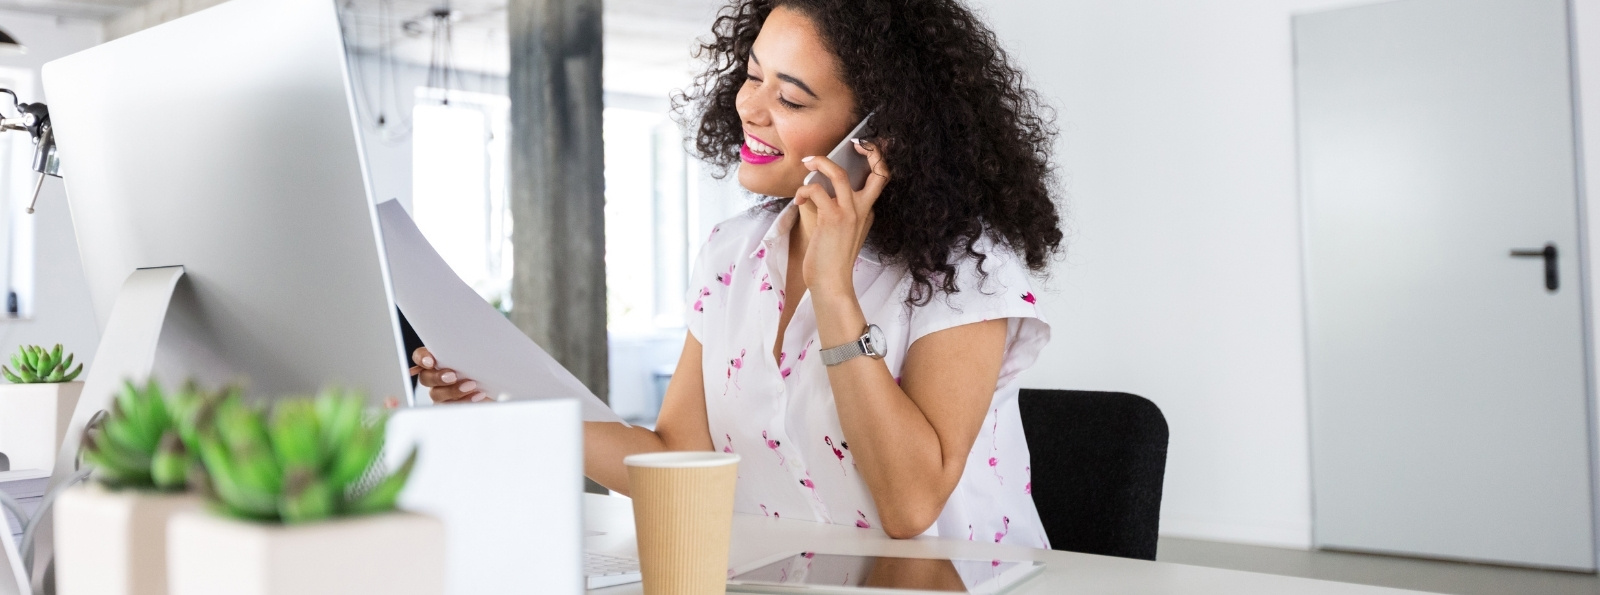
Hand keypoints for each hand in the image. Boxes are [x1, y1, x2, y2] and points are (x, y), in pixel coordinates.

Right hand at [410, 347, 487, 402]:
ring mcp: (441, 393)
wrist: (493, 386)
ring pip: (436, 394)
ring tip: (471, 385)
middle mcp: (435, 377)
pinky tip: (478, 394)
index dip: (421, 358)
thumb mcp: (476, 356)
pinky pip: (451, 406)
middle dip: (438, 377)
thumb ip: (466, 352)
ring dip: (453, 390)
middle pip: (425, 378)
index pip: (420, 357)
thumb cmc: (482, 368)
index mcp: (438, 360)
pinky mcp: (450, 406)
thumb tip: (470, 343)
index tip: (430, 362)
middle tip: (453, 376)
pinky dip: (465, 400)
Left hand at [795, 139, 889, 297]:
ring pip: (840, 175)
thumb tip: (818, 190)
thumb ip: (839, 212)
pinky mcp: (832, 219)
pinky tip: (798, 200)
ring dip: (821, 163)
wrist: (832, 284)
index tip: (861, 147)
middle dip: (869, 150)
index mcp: (867, 212)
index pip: (881, 179)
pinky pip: (816, 191)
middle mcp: (863, 210)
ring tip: (808, 163)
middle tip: (852, 143)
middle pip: (878, 171)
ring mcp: (849, 213)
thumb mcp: (842, 233)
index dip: (877, 159)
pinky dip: (804, 190)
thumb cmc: (831, 261)